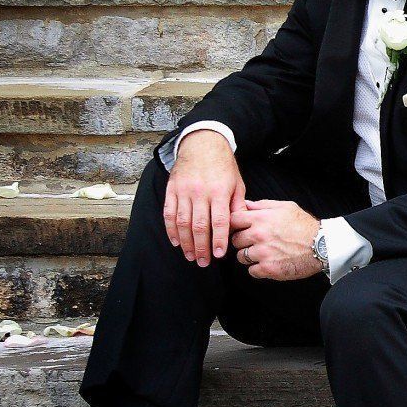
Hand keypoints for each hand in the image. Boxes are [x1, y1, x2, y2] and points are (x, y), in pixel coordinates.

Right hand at [164, 130, 244, 266]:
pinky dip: (171, 229)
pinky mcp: (172, 190)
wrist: (203, 144)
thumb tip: (238, 227)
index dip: (219, 240)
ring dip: (186, 242)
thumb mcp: (238, 183)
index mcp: (220, 191)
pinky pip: (168, 213)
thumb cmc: (223, 166)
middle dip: (201, 247)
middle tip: (203, 262)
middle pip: (200, 226)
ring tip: (190, 256)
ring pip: (182, 222)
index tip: (220, 255)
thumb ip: (237, 206)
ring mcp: (184, 191)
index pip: (220, 221)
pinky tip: (176, 241)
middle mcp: (200, 192)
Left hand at [227, 200, 321, 280]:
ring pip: (241, 257)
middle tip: (256, 242)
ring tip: (265, 253)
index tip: (241, 229)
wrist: (323, 246)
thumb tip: (246, 205)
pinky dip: (259, 269)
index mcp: (261, 219)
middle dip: (243, 242)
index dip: (235, 225)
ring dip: (250, 256)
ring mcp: (263, 253)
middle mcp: (259, 235)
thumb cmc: (306, 226)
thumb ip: (263, 205)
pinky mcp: (269, 269)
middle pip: (235, 240)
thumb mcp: (286, 207)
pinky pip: (252, 271)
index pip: (233, 220)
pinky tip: (270, 263)